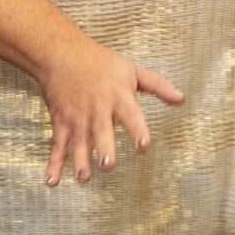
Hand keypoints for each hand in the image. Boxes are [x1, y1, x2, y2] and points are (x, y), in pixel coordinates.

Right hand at [35, 35, 184, 185]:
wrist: (61, 53)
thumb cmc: (100, 62)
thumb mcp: (132, 69)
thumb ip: (158, 85)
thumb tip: (182, 99)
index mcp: (118, 97)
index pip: (130, 115)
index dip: (137, 129)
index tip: (144, 145)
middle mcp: (97, 109)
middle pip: (101, 131)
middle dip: (104, 148)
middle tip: (108, 165)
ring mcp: (77, 117)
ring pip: (79, 142)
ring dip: (80, 160)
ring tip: (84, 178)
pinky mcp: (61, 123)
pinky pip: (57, 146)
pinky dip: (54, 164)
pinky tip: (52, 180)